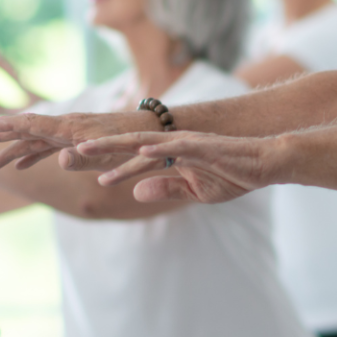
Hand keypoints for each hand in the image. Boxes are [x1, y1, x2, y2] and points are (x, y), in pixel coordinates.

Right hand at [0, 111, 158, 171]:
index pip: (32, 124)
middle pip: (24, 131)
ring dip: (10, 151)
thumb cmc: (133, 145)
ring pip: (33, 141)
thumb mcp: (109, 155)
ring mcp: (70, 134)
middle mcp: (65, 127)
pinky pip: (47, 148)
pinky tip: (19, 167)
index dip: (7, 125)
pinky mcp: (77, 142)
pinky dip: (30, 156)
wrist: (153, 132)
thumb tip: (60, 161)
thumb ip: (84, 159)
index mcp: (69, 128)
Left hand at [77, 131, 276, 203]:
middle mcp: (173, 144)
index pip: (134, 159)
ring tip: (89, 149)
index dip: (111, 165)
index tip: (86, 172)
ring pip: (144, 143)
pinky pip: (175, 147)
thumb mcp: (195, 191)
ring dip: (116, 146)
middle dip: (101, 148)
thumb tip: (136, 193)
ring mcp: (186, 143)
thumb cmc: (232, 175)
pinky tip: (137, 151)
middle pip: (129, 145)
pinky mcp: (203, 146)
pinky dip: (156, 149)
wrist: (265, 164)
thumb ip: (166, 189)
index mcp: (171, 154)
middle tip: (71, 150)